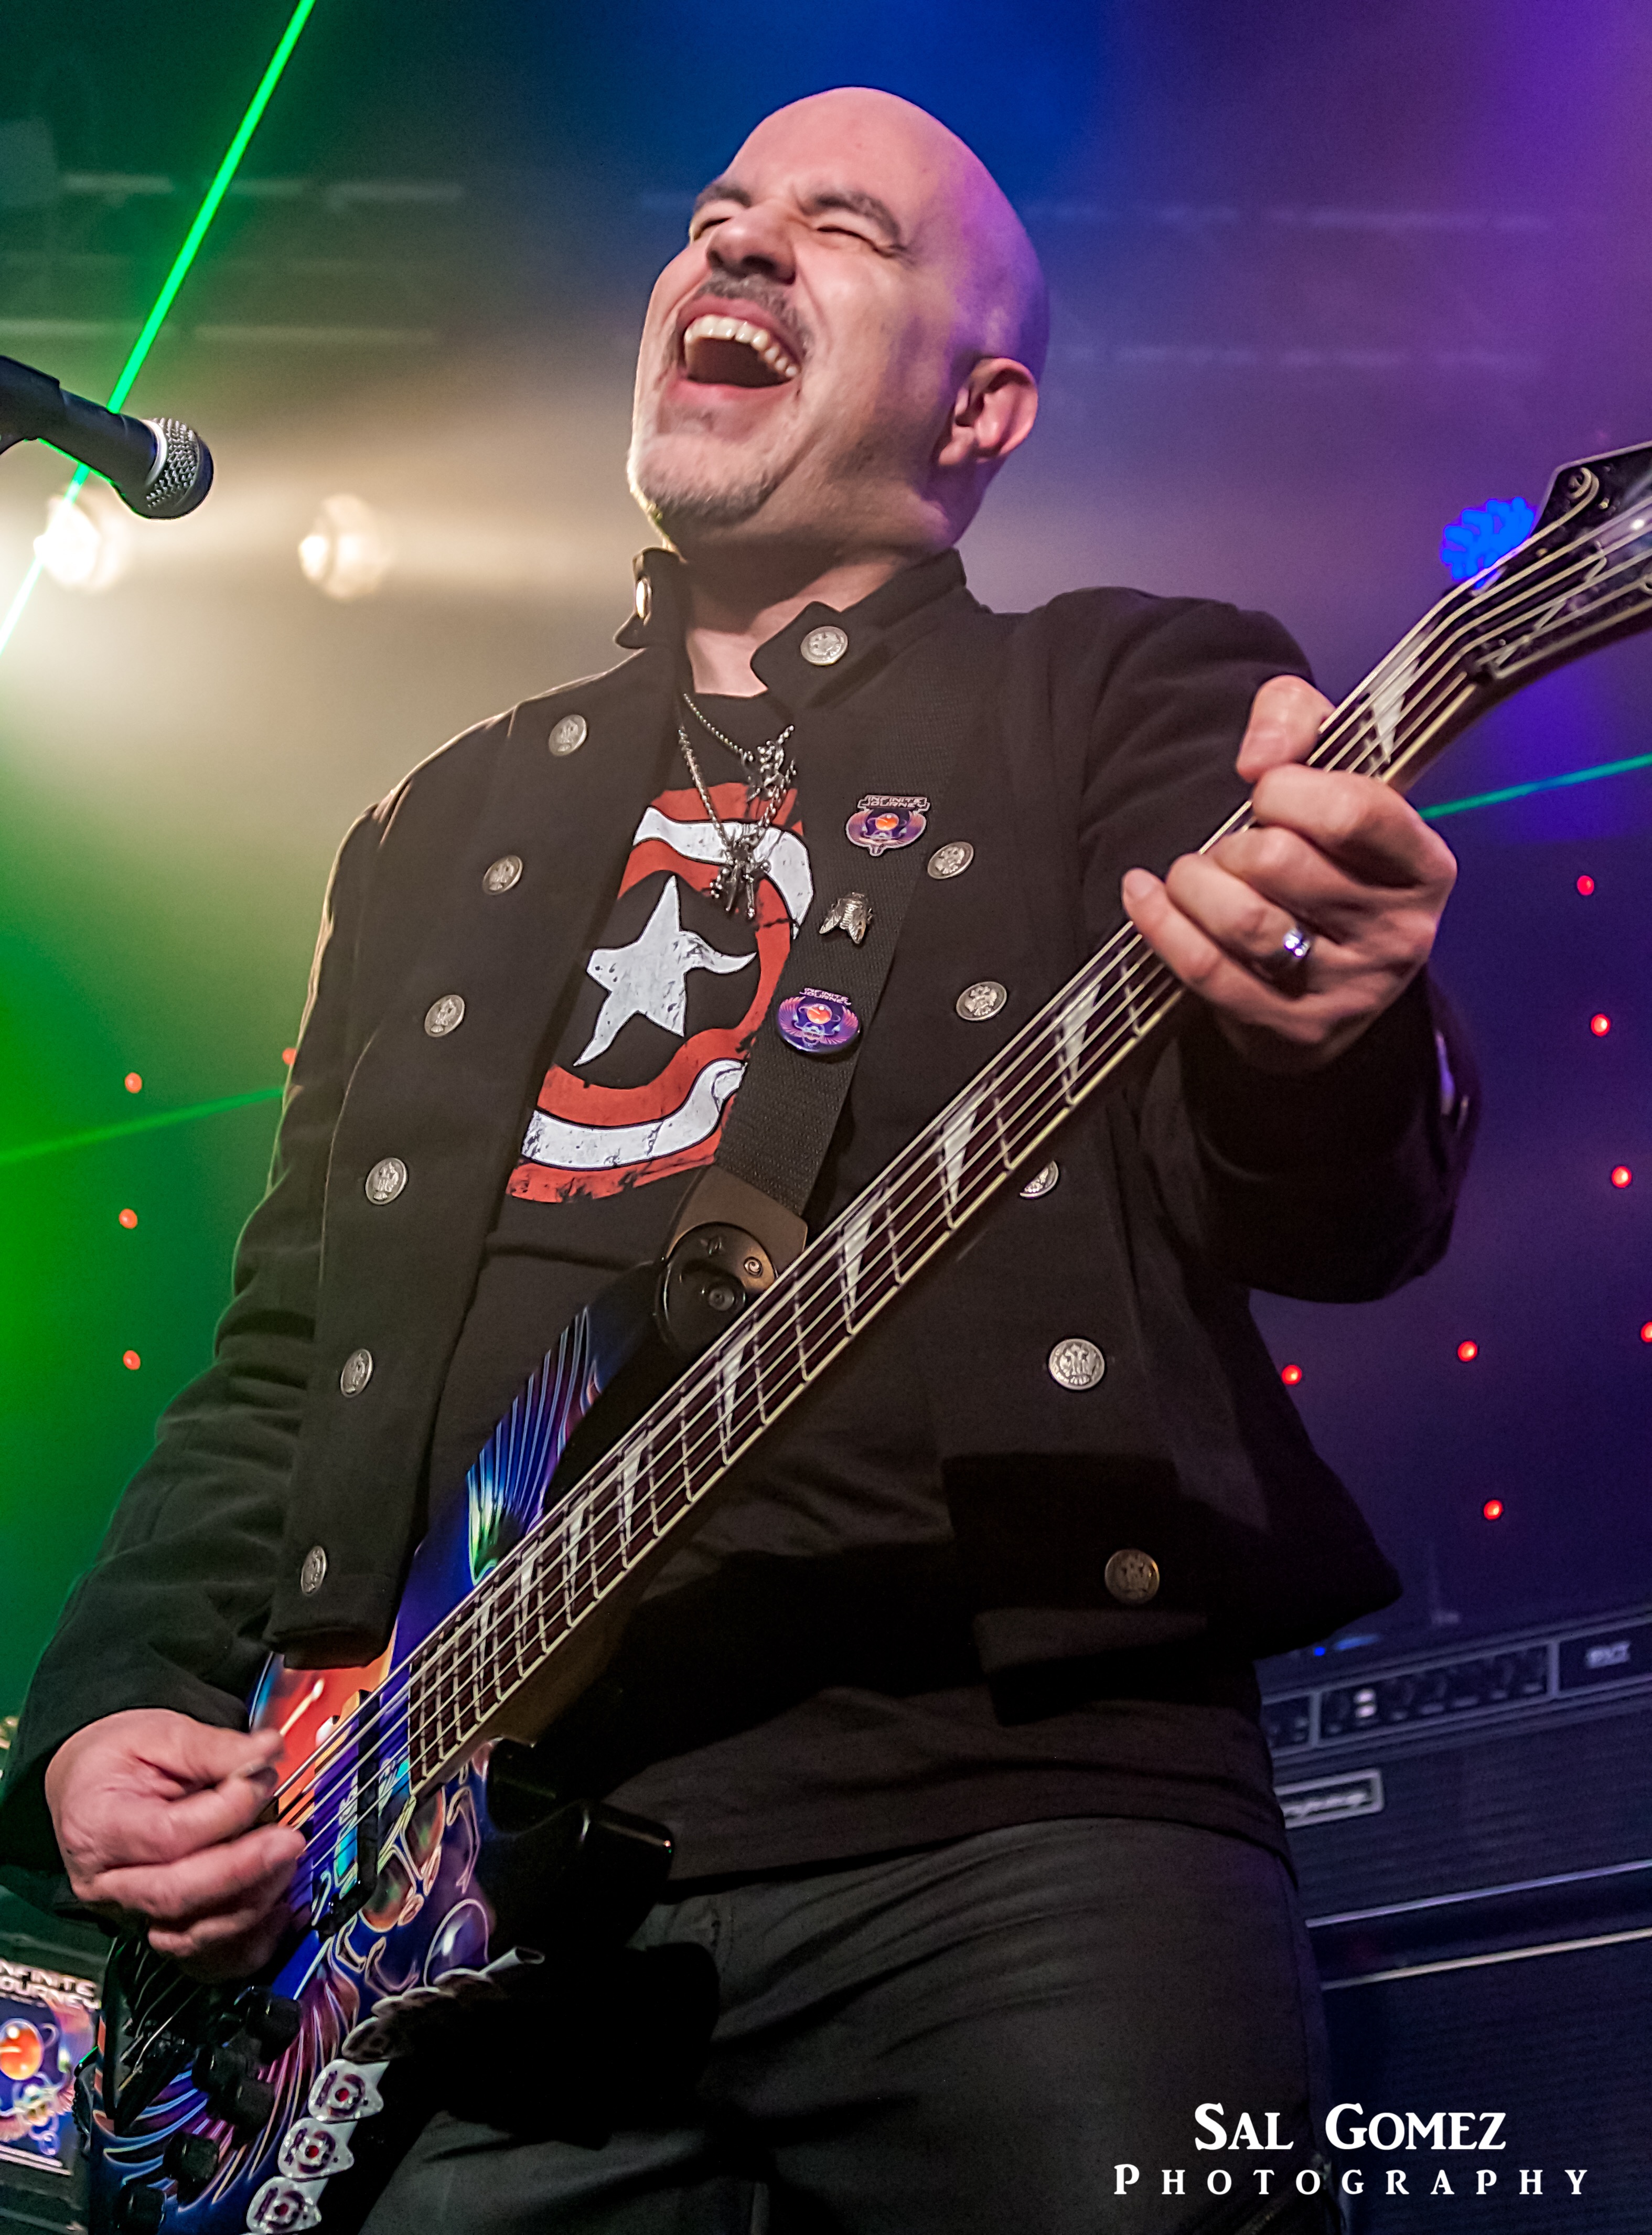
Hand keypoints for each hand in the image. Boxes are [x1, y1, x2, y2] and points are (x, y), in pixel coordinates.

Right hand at [44, 1709, 304, 1980]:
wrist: (90, 1785)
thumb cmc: (119, 1760)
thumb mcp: (158, 1734)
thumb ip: (213, 1747)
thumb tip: (267, 1751)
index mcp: (98, 1828)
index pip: (168, 1837)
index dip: (226, 1812)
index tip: (263, 1778)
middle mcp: (107, 1884)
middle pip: (177, 1894)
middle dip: (243, 1869)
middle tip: (289, 1840)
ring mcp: (130, 1915)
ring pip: (190, 1935)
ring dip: (249, 1905)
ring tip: (286, 1864)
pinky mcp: (157, 1931)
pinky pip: (204, 1960)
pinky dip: (247, 1944)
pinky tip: (280, 1912)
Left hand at [1121, 674, 1457, 1071]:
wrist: (1329, 981)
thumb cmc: (1327, 861)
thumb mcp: (1331, 774)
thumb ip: (1297, 720)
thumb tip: (1260, 757)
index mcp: (1422, 865)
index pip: (1355, 812)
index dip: (1289, 790)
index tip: (1266, 791)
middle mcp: (1397, 932)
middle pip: (1282, 863)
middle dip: (1233, 843)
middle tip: (1230, 849)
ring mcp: (1346, 989)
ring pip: (1243, 919)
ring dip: (1195, 883)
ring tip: (1193, 875)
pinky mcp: (1291, 1029)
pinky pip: (1206, 968)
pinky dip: (1160, 923)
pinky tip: (1144, 895)